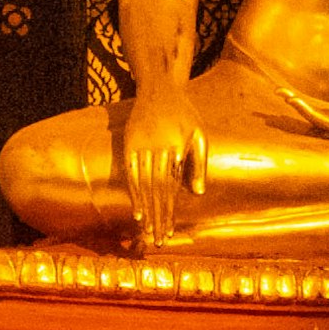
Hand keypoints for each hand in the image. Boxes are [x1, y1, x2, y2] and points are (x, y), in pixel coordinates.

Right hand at [117, 79, 205, 242]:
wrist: (159, 89)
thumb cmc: (184, 114)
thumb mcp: (199, 134)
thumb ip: (199, 164)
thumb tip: (197, 194)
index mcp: (175, 147)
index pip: (172, 187)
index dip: (170, 211)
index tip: (170, 231)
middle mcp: (156, 148)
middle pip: (156, 190)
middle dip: (158, 217)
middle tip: (159, 241)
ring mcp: (140, 146)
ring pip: (142, 185)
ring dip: (146, 210)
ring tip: (148, 232)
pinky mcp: (129, 144)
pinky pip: (130, 174)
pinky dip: (134, 194)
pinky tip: (137, 212)